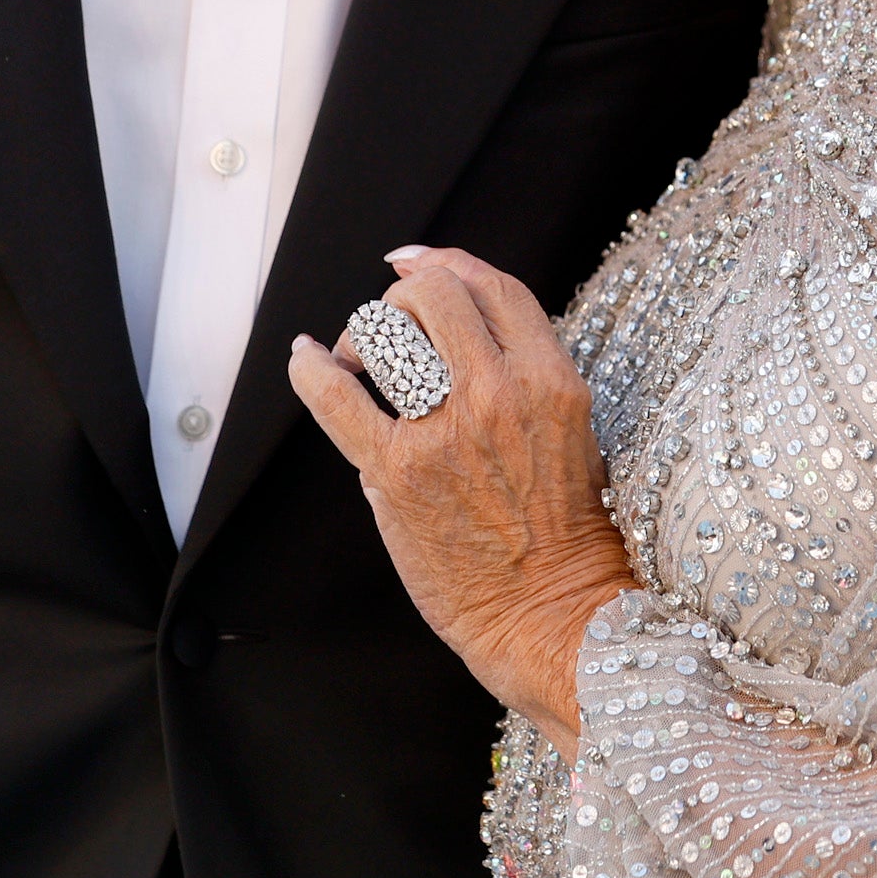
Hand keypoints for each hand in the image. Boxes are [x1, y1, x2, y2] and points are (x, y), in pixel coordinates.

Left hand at [287, 246, 636, 750]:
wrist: (550, 615)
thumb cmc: (563, 534)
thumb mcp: (570, 434)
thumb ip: (522, 379)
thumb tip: (455, 332)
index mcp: (551, 380)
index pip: (492, 287)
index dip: (447, 264)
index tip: (415, 262)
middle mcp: (501, 393)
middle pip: (433, 295)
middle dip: (401, 301)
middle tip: (389, 332)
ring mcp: (446, 430)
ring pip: (386, 332)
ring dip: (363, 336)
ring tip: (357, 361)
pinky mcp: (396, 472)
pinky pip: (336, 395)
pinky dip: (311, 368)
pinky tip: (306, 360)